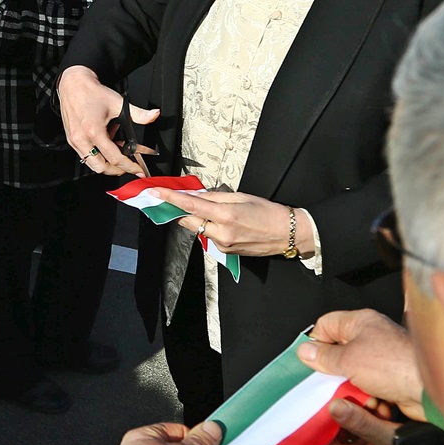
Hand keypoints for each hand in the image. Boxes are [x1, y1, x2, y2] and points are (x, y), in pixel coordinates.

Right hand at [57, 65, 158, 176]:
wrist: (73, 85)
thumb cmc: (93, 93)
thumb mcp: (119, 103)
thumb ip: (139, 114)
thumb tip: (154, 115)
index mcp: (94, 131)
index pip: (114, 158)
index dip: (129, 166)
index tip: (138, 170)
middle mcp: (82, 139)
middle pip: (101, 167)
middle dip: (117, 170)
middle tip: (128, 165)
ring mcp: (75, 140)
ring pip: (92, 163)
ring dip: (106, 161)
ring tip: (116, 148)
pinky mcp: (71, 139)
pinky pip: (85, 154)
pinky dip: (97, 154)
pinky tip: (105, 141)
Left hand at [163, 189, 315, 257]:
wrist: (287, 234)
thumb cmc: (268, 212)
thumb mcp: (242, 197)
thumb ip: (216, 196)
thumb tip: (197, 194)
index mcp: (226, 214)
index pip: (191, 205)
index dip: (171, 198)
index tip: (156, 192)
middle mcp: (222, 232)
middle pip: (189, 220)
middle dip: (179, 210)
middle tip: (171, 199)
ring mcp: (223, 245)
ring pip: (199, 229)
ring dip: (198, 219)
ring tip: (213, 210)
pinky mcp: (225, 252)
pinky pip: (209, 237)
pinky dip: (209, 228)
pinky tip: (222, 223)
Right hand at [297, 309, 424, 419]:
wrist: (430, 391)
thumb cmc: (397, 366)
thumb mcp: (349, 359)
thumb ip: (324, 356)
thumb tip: (305, 351)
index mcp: (361, 322)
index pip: (326, 325)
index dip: (316, 342)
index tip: (311, 359)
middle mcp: (372, 337)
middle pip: (338, 351)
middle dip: (334, 370)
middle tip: (331, 380)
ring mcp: (381, 359)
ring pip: (351, 372)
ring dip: (349, 386)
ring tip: (355, 393)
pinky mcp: (388, 379)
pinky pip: (366, 386)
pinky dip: (364, 396)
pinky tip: (369, 401)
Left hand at [319, 399, 400, 444]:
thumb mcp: (385, 438)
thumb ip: (359, 422)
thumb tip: (335, 406)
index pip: (325, 442)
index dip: (327, 420)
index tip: (329, 400)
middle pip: (341, 433)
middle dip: (350, 413)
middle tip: (355, 396)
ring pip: (355, 429)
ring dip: (364, 413)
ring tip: (373, 402)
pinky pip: (368, 431)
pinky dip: (374, 418)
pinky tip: (382, 408)